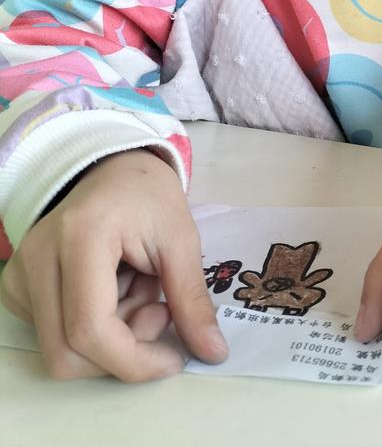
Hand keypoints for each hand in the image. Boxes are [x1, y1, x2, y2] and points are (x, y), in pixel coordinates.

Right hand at [0, 149, 227, 380]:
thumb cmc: (148, 197)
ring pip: (60, 351)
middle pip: (67, 353)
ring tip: (136, 290)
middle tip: (158, 307)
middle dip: (123, 350)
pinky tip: (113, 291)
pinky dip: (92, 330)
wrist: (113, 170)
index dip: (134, 360)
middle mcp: (36, 257)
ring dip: (112, 339)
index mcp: (80, 236)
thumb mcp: (181, 240)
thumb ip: (192, 300)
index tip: (174, 359)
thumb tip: (213, 353)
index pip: (90, 328)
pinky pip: (53, 337)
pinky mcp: (16, 287)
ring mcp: (19, 274)